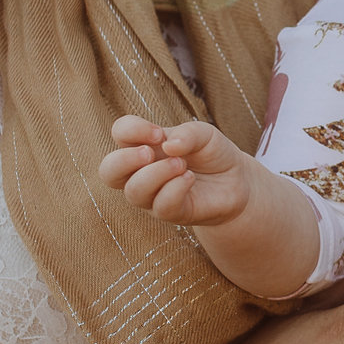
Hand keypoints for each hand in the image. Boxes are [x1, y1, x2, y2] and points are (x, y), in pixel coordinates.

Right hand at [100, 115, 249, 226]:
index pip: (120, 133)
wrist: (236, 182)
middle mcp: (141, 172)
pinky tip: (190, 178)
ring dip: (156, 174)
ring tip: (181, 165)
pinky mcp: (171, 214)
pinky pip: (161, 206)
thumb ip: (187, 133)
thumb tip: (168, 145)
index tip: (158, 133)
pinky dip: (175, 188)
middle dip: (124, 160)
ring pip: (133, 191)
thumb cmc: (212, 154)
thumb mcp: (205, 134)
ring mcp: (153, 196)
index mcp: (143, 145)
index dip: (132, 130)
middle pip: (108, 171)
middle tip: (150, 153)